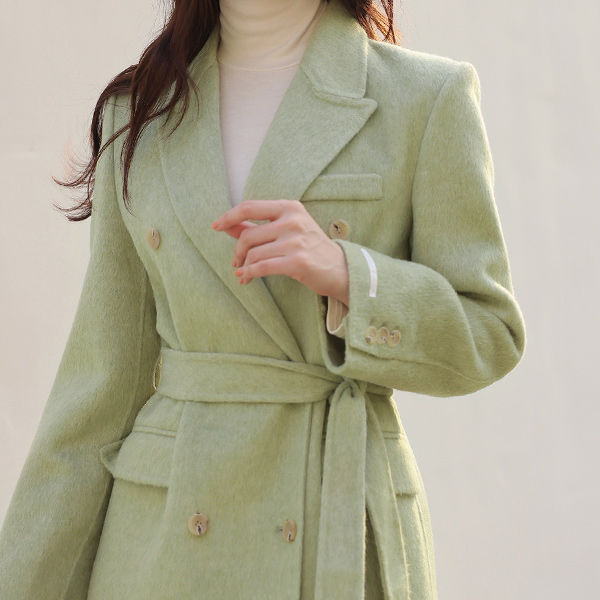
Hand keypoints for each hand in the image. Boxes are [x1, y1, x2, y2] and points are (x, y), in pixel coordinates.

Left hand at [211, 199, 348, 304]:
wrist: (340, 268)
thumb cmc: (310, 248)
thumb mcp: (286, 229)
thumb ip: (257, 226)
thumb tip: (227, 225)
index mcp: (289, 207)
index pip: (250, 207)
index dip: (229, 217)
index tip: (217, 226)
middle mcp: (292, 221)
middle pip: (248, 235)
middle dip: (237, 251)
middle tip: (236, 262)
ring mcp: (295, 241)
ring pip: (253, 253)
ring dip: (244, 266)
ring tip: (243, 273)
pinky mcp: (297, 262)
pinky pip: (262, 267)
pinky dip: (250, 274)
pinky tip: (246, 278)